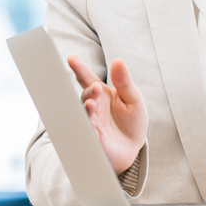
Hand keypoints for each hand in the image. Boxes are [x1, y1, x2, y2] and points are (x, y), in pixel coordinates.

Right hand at [67, 56, 147, 174]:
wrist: (133, 146)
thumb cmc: (131, 119)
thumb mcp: (133, 97)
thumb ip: (124, 81)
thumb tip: (118, 60)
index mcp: (101, 94)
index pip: (88, 79)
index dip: (79, 69)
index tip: (72, 59)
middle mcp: (92, 108)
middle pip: (84, 97)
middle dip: (88, 92)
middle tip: (96, 87)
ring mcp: (91, 125)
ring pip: (83, 117)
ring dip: (86, 111)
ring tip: (91, 104)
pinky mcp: (94, 142)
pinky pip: (88, 137)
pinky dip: (90, 132)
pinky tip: (94, 128)